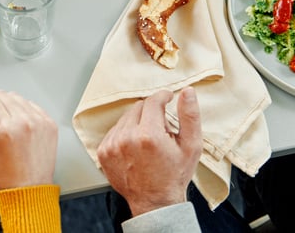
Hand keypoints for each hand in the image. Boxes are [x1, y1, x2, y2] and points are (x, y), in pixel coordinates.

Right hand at [0, 87, 57, 190]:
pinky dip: (19, 108)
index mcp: (4, 128)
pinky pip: (30, 105)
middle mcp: (24, 121)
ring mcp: (39, 121)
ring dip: (2, 103)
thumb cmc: (2, 175)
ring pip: (15, 97)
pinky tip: (13, 122)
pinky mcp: (48, 123)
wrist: (28, 191)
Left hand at [97, 88, 201, 217]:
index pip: (153, 101)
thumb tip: (187, 92)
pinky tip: (136, 147)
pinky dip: (125, 134)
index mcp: (148, 135)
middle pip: (138, 108)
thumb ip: (189, 116)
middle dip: (151, 113)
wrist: (155, 202)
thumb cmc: (174, 175)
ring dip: (138, 123)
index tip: (168, 98)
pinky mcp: (103, 152)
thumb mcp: (191, 146)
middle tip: (162, 130)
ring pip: (126, 118)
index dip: (162, 97)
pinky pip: (115, 131)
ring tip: (149, 142)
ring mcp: (112, 146)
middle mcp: (127, 138)